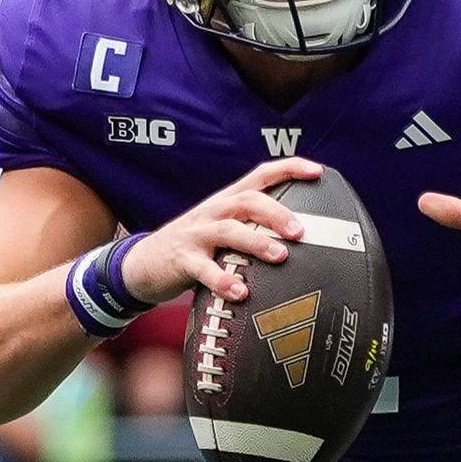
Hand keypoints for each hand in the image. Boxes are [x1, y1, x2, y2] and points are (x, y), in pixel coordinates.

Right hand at [128, 156, 320, 304]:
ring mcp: (196, 235)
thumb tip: (304, 237)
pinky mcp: (182, 260)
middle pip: (247, 201)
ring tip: (280, 256)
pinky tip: (240, 292)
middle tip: (300, 231)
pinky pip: (204, 270)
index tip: (317, 171)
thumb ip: (255, 228)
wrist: (143, 263)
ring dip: (256, 243)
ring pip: (228, 231)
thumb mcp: (224, 228)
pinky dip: (223, 280)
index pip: (260, 175)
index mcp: (227, 202)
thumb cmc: (196, 246)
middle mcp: (213, 212)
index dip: (288, 169)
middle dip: (276, 213)